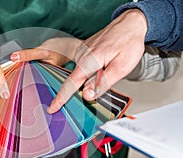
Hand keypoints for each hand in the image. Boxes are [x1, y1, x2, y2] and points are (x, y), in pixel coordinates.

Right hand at [13, 9, 146, 113]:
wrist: (130, 23)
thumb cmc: (128, 43)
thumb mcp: (121, 67)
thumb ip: (103, 82)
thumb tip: (87, 95)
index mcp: (89, 61)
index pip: (71, 84)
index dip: (61, 98)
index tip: (52, 108)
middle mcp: (82, 56)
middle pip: (76, 81)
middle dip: (84, 88)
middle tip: (104, 78)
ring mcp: (82, 52)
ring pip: (81, 74)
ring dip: (91, 78)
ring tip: (109, 67)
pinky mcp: (84, 51)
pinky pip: (83, 66)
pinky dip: (90, 71)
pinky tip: (103, 65)